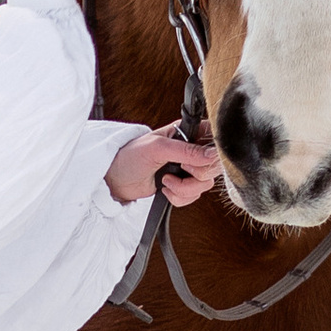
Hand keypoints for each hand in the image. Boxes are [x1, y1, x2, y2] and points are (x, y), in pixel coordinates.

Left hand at [105, 126, 222, 206]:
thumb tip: (212, 155)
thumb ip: (186, 150)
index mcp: (188, 133)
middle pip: (213, 167)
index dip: (212, 155)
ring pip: (205, 184)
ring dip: (184, 188)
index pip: (215, 141)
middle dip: (195, 175)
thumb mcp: (158, 147)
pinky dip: (179, 197)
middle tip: (180, 170)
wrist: (115, 179)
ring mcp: (188, 169)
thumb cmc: (130, 156)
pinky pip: (194, 196)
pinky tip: (165, 189)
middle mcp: (191, 150)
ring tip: (166, 180)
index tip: (197, 162)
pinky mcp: (182, 186)